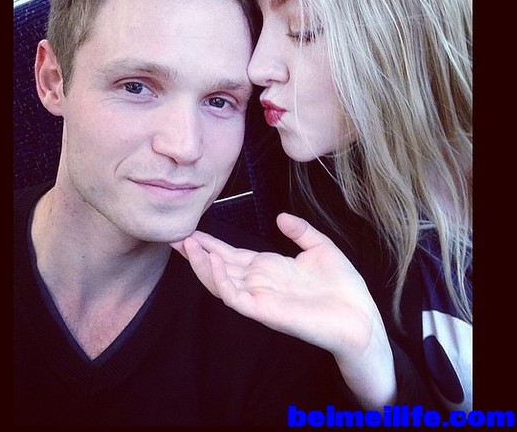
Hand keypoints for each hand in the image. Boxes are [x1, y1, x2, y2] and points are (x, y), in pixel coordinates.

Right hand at [171, 212, 395, 408]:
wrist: (360, 318)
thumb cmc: (343, 288)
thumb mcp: (321, 248)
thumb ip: (300, 231)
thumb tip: (281, 217)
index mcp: (269, 268)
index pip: (232, 254)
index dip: (212, 243)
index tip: (192, 230)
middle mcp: (259, 282)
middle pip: (220, 266)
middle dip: (198, 252)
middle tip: (175, 236)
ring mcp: (259, 297)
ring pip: (221, 281)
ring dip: (202, 264)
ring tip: (186, 244)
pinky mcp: (264, 312)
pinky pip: (235, 297)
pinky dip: (221, 280)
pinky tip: (213, 263)